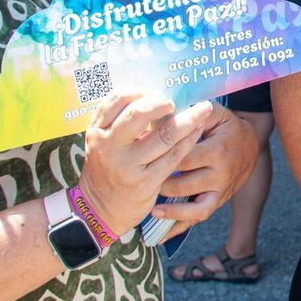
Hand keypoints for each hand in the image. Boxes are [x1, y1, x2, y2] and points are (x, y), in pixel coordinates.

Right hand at [76, 94, 213, 236]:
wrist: (99, 209)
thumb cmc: (106, 169)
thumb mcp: (101, 143)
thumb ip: (118, 121)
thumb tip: (152, 96)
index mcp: (97, 131)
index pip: (117, 99)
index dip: (140, 91)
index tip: (155, 92)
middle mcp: (110, 146)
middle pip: (138, 114)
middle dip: (162, 103)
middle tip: (174, 102)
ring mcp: (128, 165)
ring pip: (164, 136)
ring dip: (188, 119)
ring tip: (203, 109)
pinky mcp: (146, 182)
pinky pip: (174, 156)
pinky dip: (189, 140)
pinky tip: (199, 130)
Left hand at [149, 103, 260, 235]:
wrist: (251, 146)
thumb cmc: (226, 126)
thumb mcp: (215, 113)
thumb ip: (192, 112)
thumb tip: (161, 113)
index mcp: (217, 150)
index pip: (183, 157)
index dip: (160, 157)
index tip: (139, 156)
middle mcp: (220, 174)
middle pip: (184, 184)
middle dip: (159, 183)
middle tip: (138, 179)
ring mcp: (220, 192)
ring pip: (193, 208)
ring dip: (170, 210)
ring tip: (150, 208)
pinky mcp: (217, 202)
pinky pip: (198, 219)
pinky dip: (179, 227)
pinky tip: (159, 235)